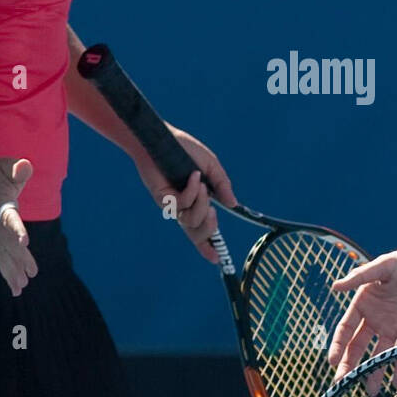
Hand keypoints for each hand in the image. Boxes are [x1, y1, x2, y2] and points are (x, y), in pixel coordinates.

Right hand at [0, 155, 38, 296]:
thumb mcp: (7, 166)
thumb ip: (17, 168)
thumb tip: (25, 165)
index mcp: (0, 206)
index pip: (9, 220)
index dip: (16, 231)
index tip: (24, 244)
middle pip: (7, 244)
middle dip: (19, 260)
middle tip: (32, 275)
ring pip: (2, 255)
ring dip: (12, 272)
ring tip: (20, 290)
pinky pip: (0, 257)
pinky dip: (8, 271)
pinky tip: (16, 287)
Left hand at [134, 129, 237, 263]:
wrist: (162, 138)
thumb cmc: (184, 149)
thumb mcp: (211, 167)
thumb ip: (222, 186)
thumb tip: (233, 205)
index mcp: (195, 202)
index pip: (200, 229)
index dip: (208, 246)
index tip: (216, 258)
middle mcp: (182, 207)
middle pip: (196, 233)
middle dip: (209, 229)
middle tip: (214, 214)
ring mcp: (172, 204)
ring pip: (190, 221)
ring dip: (201, 206)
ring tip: (201, 185)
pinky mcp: (162, 198)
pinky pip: (182, 204)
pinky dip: (192, 192)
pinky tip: (193, 176)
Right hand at [327, 240, 396, 379]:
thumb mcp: (386, 265)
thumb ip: (361, 277)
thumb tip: (335, 286)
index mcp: (364, 302)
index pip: (346, 329)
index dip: (339, 346)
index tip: (333, 362)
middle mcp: (376, 317)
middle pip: (359, 346)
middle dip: (351, 365)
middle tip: (343, 384)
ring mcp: (394, 325)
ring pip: (380, 354)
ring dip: (374, 372)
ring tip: (371, 392)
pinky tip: (396, 383)